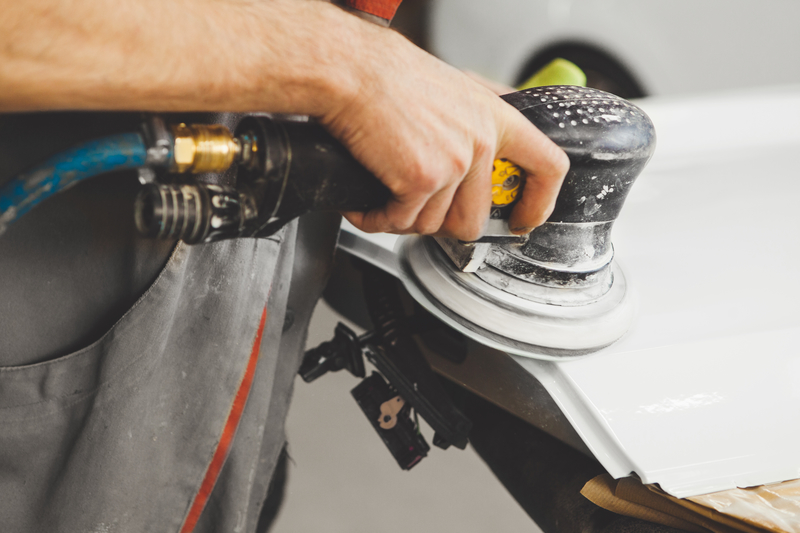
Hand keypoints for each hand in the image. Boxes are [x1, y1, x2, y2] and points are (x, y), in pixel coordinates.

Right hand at [321, 26, 568, 239]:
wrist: (354, 72)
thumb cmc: (391, 77)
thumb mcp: (456, 89)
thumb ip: (479, 120)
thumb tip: (492, 148)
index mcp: (496, 118)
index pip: (548, 167)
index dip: (538, 203)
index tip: (522, 219)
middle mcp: (481, 143)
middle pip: (474, 219)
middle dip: (440, 224)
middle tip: (417, 209)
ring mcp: (454, 164)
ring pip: (432, 225)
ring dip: (402, 218)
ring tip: (383, 194)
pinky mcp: (422, 180)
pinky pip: (399, 222)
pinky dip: (375, 218)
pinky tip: (365, 203)